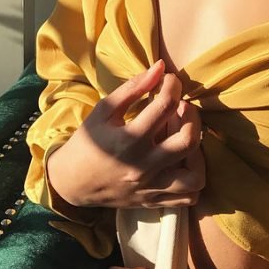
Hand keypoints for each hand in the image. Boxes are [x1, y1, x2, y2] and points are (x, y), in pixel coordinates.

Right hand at [46, 61, 205, 209]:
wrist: (70, 182)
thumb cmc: (87, 141)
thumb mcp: (104, 110)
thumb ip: (134, 87)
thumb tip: (160, 67)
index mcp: (129, 139)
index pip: (166, 105)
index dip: (173, 85)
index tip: (170, 81)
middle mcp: (144, 166)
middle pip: (189, 141)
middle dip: (192, 117)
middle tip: (181, 108)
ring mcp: (150, 187)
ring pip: (195, 177)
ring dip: (198, 153)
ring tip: (185, 138)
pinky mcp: (153, 201)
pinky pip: (188, 197)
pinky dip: (193, 178)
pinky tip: (183, 161)